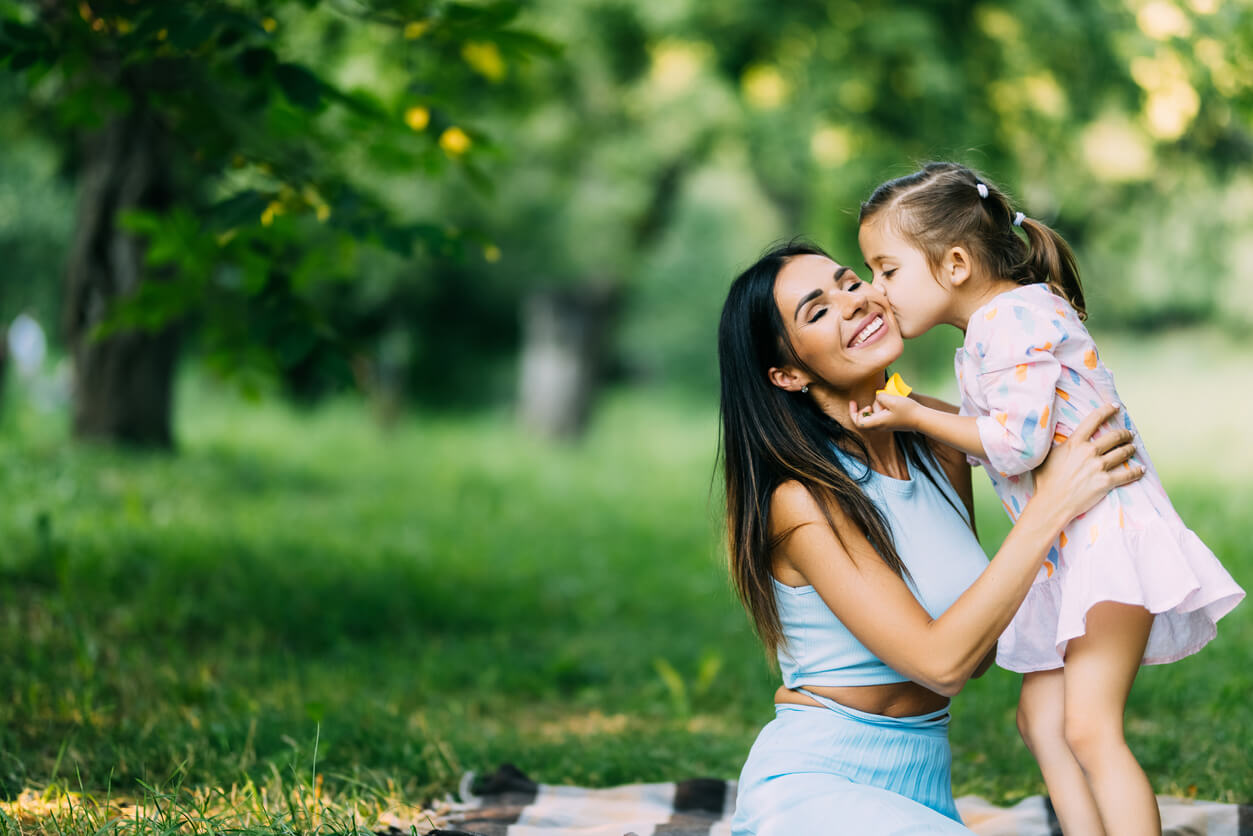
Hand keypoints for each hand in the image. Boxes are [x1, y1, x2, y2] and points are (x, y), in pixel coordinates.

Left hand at [849, 392, 921, 430]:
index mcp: (878, 422)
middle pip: (864, 418)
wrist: (922, 419)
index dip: (853, 412)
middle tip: (873, 402)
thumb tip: (877, 397)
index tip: (853, 402)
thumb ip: (880, 397)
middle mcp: (880, 426)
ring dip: (878, 406)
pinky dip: (882, 407)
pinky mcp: (890, 422)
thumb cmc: (908, 411)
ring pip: (874, 415)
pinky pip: (881, 414)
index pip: (858, 422)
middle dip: (866, 408)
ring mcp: (885, 425)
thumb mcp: (892, 400)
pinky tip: (890, 402)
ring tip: (890, 401)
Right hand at [1032, 402, 1142, 521]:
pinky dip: (1136, 471)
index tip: (1116, 407)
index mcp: (1074, 443)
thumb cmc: (1046, 480)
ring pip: (1122, 453)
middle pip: (1114, 436)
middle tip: (1129, 434)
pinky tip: (1141, 469)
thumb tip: (1064, 436)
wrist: (1052, 502)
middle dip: (1125, 433)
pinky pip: (1127, 474)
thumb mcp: (1048, 455)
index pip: (1094, 420)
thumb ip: (1061, 445)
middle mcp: (1089, 452)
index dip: (1107, 410)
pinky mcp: (1105, 482)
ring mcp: (1098, 467)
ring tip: (1133, 448)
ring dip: (1131, 449)